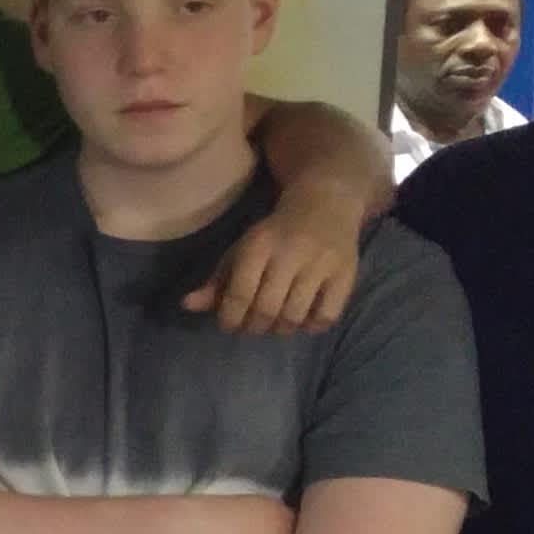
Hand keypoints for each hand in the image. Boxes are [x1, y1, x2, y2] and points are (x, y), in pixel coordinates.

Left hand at [191, 185, 362, 334]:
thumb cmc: (276, 234)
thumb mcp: (243, 249)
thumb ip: (217, 280)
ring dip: (280, 329)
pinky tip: (303, 319)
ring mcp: (322, 264)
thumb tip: (187, 306)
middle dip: (253, 327)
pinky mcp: (346, 274)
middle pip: (267, 309)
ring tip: (275, 323)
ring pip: (295, 316)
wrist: (326, 204)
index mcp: (260, 245)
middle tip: (251, 326)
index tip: (228, 324)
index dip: (230, 318)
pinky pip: (326, 316)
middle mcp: (291, 253)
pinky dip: (312, 326)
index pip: (240, 294)